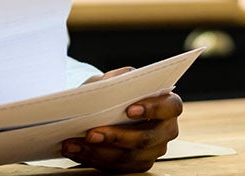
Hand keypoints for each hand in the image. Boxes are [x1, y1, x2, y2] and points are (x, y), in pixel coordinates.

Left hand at [61, 67, 182, 172]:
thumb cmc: (116, 90)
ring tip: (73, 143)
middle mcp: (165, 130)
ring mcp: (153, 151)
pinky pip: (116, 167)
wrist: (107, 106)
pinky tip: (75, 150)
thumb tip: (109, 84)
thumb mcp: (117, 78)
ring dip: (97, 151)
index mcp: (169, 105)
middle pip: (146, 139)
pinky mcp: (137, 164)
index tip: (129, 109)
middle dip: (116, 137)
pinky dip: (92, 158)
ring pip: (128, 157)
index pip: (170, 107)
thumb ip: (117, 77)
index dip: (153, 109)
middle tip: (90, 133)